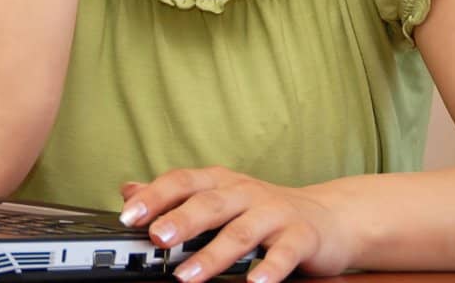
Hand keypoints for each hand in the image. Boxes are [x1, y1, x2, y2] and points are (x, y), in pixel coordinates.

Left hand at [117, 167, 355, 282]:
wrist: (326, 217)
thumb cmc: (261, 209)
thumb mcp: (216, 196)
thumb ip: (174, 197)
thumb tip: (128, 190)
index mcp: (219, 182)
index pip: (181, 182)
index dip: (154, 197)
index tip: (129, 216)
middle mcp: (244, 193)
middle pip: (208, 204)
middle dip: (180, 221)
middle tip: (157, 238)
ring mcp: (274, 213)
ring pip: (240, 232)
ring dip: (213, 255)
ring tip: (188, 275)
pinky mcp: (301, 236)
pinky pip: (284, 253)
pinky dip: (269, 268)